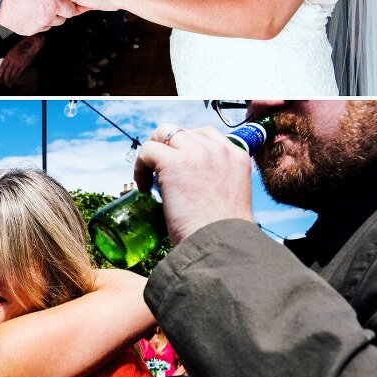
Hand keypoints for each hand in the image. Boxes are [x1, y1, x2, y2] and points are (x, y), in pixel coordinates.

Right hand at [0, 0, 77, 33]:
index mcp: (52, 5)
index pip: (70, 10)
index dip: (70, 5)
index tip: (66, 2)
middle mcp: (46, 18)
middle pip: (62, 19)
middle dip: (59, 11)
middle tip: (50, 1)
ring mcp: (36, 26)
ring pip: (50, 24)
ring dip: (48, 17)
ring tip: (37, 5)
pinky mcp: (27, 31)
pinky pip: (38, 28)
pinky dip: (37, 22)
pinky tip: (29, 12)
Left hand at [0, 35, 45, 81]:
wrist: (29, 46)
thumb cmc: (21, 47)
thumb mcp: (12, 51)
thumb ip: (9, 58)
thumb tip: (6, 64)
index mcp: (9, 56)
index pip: (3, 66)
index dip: (0, 71)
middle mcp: (13, 61)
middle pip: (7, 71)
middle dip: (5, 76)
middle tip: (5, 78)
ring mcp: (18, 64)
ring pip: (13, 73)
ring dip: (11, 76)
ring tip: (10, 78)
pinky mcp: (23, 65)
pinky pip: (19, 72)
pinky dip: (16, 75)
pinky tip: (15, 76)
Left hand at [134, 123, 254, 244]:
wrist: (220, 245)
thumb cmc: (223, 234)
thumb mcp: (230, 198)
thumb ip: (218, 182)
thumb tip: (194, 186)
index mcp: (236, 156)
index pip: (207, 135)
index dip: (187, 148)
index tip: (179, 166)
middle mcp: (218, 149)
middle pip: (183, 132)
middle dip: (168, 147)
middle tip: (158, 170)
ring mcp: (196, 153)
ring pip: (163, 133)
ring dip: (153, 151)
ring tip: (148, 175)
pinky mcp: (173, 163)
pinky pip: (147, 150)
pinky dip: (139, 166)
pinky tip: (143, 187)